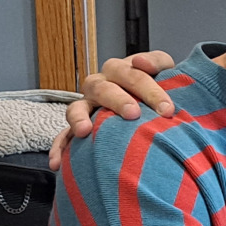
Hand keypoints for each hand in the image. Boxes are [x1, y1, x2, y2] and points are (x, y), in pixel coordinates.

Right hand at [48, 50, 178, 169]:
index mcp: (121, 70)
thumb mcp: (165, 73)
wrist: (149, 108)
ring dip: (79, 118)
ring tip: (85, 131)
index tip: (167, 109)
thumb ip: (158, 63)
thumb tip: (140, 62)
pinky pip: (63, 136)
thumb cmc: (156, 92)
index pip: (133, 73)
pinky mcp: (78, 126)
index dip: (150, 89)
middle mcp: (101, 85)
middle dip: (117, 100)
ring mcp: (87, 105)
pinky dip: (60, 148)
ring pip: (76, 107)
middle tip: (133, 114)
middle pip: (104, 88)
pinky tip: (57, 163)